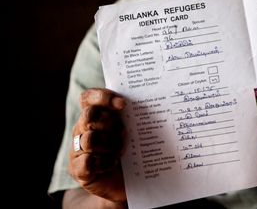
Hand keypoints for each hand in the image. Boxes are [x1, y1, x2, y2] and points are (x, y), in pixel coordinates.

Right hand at [67, 88, 126, 203]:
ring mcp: (77, 149)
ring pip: (90, 139)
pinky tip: (114, 163)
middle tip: (125, 133)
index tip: (123, 103)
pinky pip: (88, 161)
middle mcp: (81, 129)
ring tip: (122, 150)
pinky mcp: (77, 169)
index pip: (88, 97)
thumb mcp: (133, 130)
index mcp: (94, 115)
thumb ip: (135, 114)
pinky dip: (105, 162)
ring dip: (111, 144)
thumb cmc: (131, 150)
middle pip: (90, 115)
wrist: (126, 181)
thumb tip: (158, 99)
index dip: (102, 96)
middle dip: (111, 122)